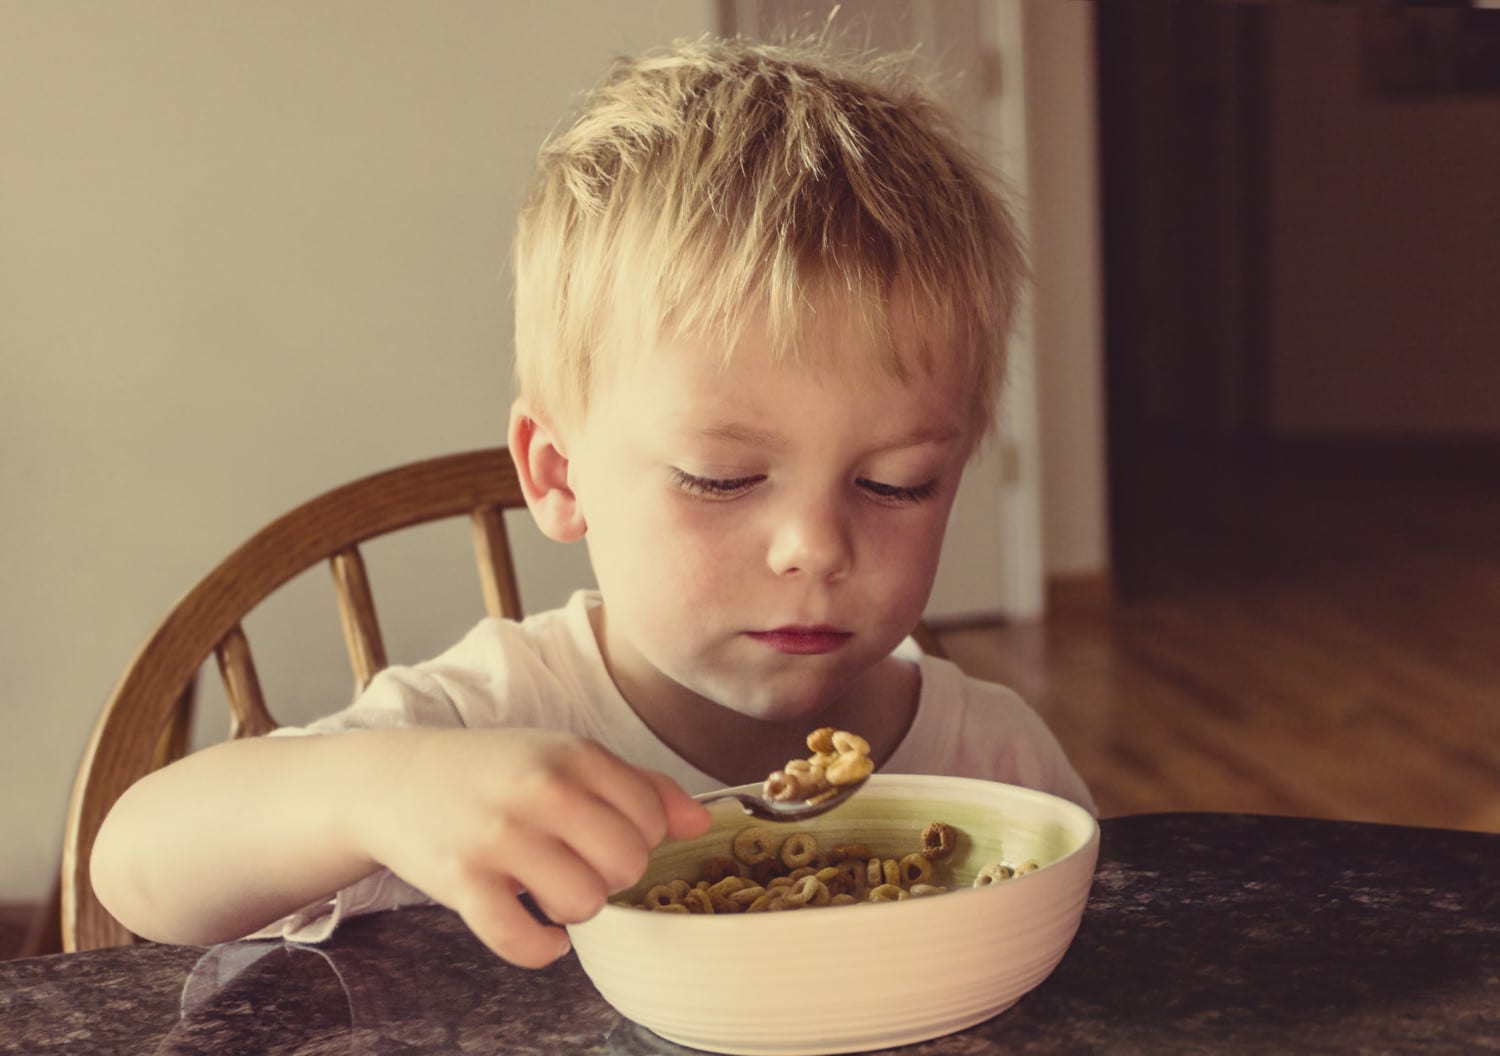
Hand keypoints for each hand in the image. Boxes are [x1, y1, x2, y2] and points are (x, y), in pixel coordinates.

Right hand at [356, 728, 708, 967]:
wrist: (394, 780)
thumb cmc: (496, 771)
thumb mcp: (567, 757)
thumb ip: (640, 786)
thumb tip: (703, 824)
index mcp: (573, 755)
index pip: (652, 816)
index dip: (640, 837)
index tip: (608, 834)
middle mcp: (539, 790)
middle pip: (627, 863)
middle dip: (613, 875)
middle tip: (580, 863)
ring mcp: (498, 837)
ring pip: (584, 903)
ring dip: (575, 908)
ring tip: (552, 888)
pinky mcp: (462, 882)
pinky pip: (523, 940)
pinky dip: (540, 949)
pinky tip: (540, 932)